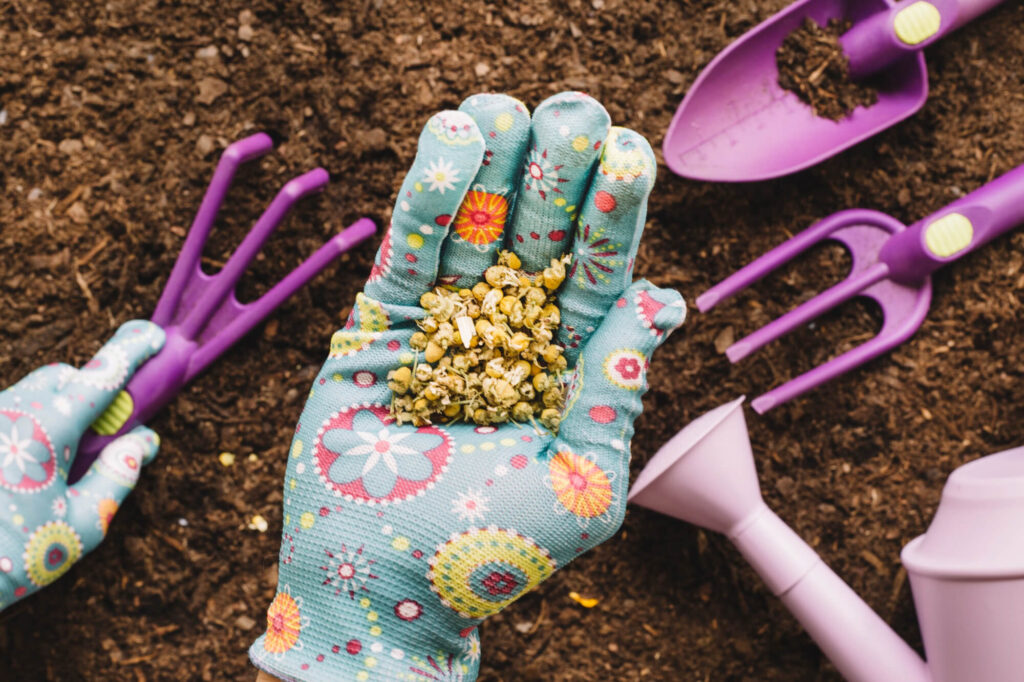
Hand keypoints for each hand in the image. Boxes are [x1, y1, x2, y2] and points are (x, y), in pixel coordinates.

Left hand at [0, 320, 163, 608]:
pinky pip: (7, 418)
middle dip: (91, 391)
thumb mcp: (81, 527)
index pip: (101, 376)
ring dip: (55, 415)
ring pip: (31, 396)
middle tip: (102, 436)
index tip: (152, 337)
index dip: (131, 352)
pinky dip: (27, 432)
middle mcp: (9, 414)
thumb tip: (142, 442)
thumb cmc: (9, 560)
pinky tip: (19, 478)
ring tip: (51, 471)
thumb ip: (117, 477)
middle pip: (63, 377)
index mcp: (46, 430)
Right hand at [249, 92, 684, 680]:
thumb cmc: (490, 554)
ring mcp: (442, 322)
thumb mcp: (584, 484)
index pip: (597, 271)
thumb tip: (667, 298)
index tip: (629, 153)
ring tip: (508, 108)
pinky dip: (426, 196)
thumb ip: (615, 390)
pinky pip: (405, 249)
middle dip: (556, 173)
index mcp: (565, 363)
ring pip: (474, 225)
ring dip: (493, 164)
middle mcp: (508, 330)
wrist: (382, 586)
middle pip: (539, 233)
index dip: (614, 214)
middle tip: (573, 115)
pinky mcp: (379, 324)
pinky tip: (450, 141)